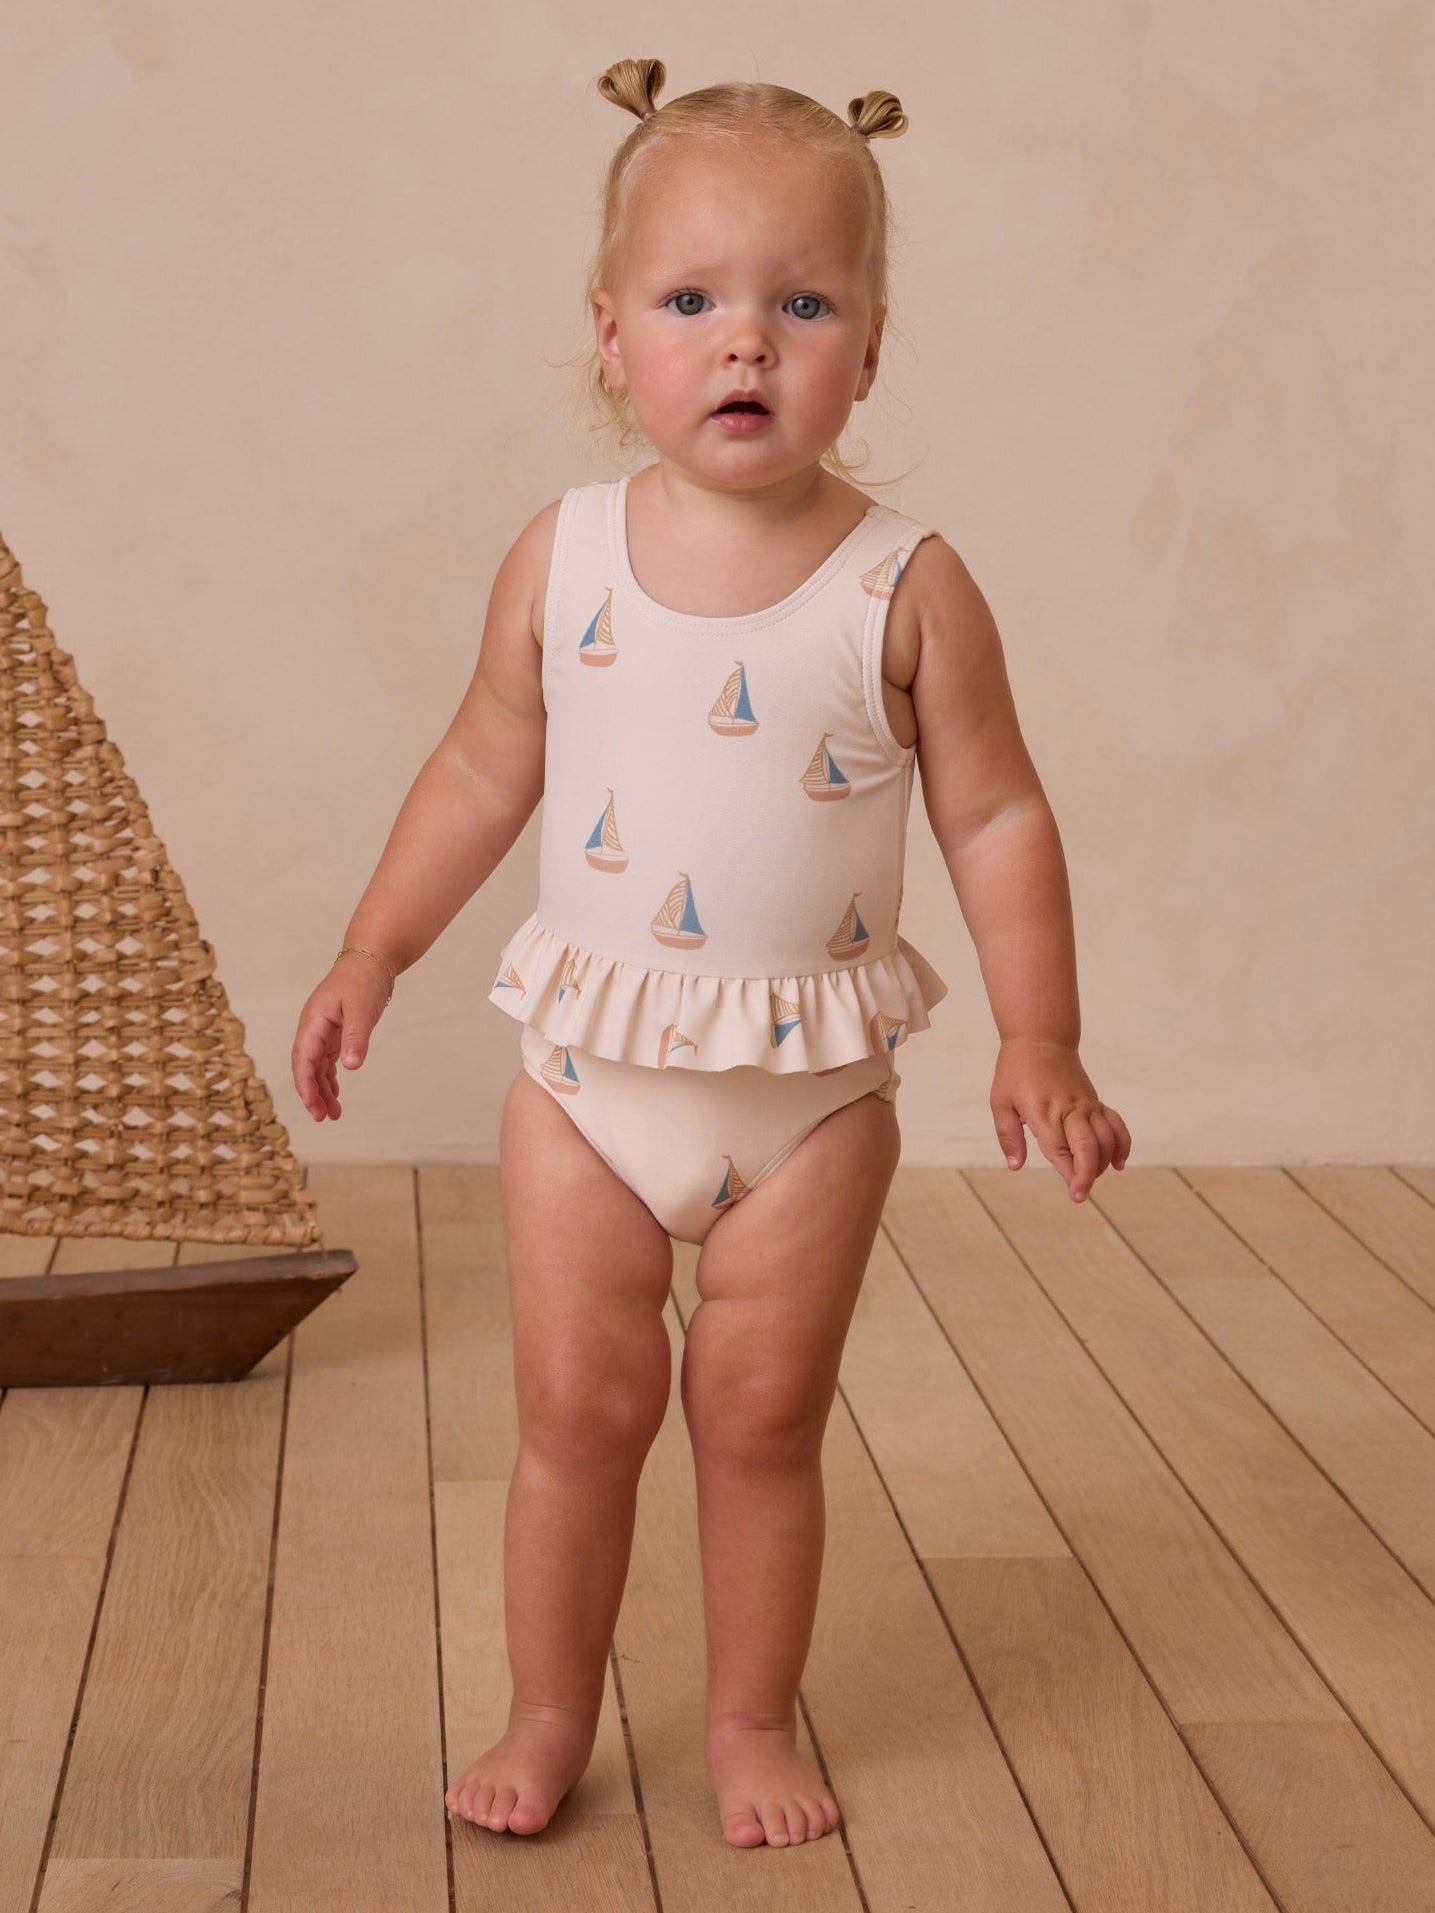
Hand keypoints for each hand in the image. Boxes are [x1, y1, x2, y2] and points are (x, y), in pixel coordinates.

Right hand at [291, 953, 392, 1122]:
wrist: (371, 959)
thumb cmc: (364, 980)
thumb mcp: (361, 1008)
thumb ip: (356, 1037)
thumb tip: (350, 1067)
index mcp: (313, 1022)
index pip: (303, 1059)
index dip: (306, 1085)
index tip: (314, 1108)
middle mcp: (313, 1028)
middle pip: (306, 1067)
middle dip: (312, 1094)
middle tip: (324, 1118)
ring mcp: (322, 1030)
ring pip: (316, 1067)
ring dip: (322, 1090)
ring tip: (333, 1114)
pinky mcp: (334, 1031)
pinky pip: (326, 1060)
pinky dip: (329, 1078)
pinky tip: (336, 1094)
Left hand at [990, 1038, 1130, 1201]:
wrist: (1041, 1039)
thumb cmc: (1015, 1072)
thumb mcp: (1000, 1102)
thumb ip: (1008, 1136)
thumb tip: (1016, 1166)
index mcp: (1043, 1111)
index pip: (1059, 1149)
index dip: (1069, 1173)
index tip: (1075, 1194)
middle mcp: (1069, 1109)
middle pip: (1087, 1146)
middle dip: (1088, 1174)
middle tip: (1081, 1195)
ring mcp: (1086, 1104)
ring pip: (1105, 1138)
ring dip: (1102, 1163)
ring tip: (1089, 1178)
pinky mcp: (1094, 1101)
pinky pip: (1115, 1124)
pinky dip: (1121, 1143)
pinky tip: (1118, 1163)